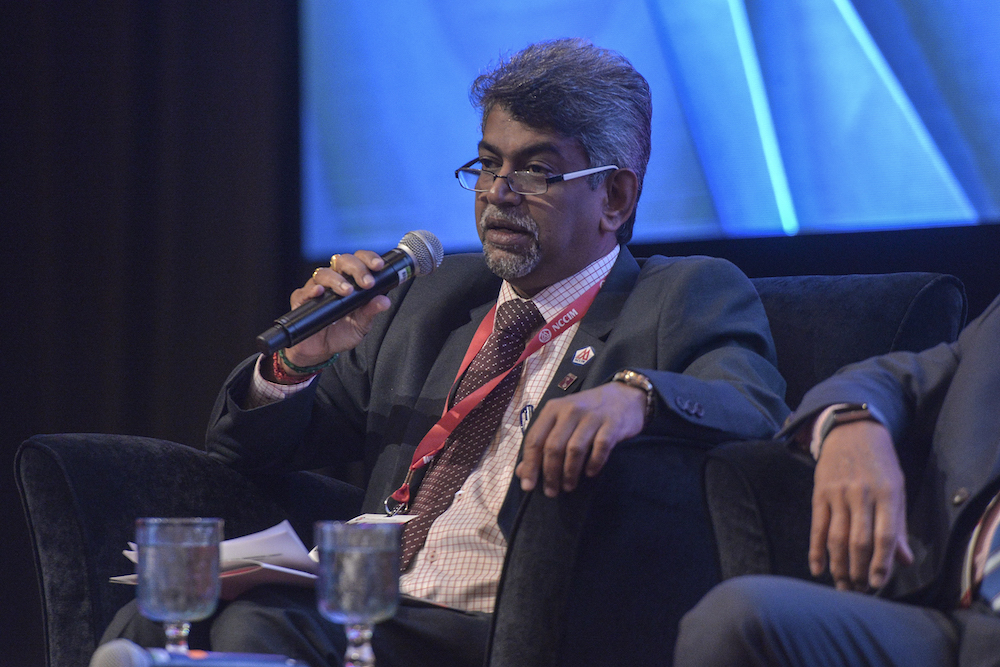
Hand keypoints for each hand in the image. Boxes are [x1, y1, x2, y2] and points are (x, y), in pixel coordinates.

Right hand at [281, 251, 391, 368]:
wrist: (320, 350)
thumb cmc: (340, 333)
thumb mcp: (361, 324)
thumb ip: (371, 311)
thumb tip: (384, 301)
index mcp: (350, 280)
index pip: (359, 260)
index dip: (368, 258)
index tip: (378, 265)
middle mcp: (333, 280)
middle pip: (342, 261)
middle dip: (356, 268)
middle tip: (367, 282)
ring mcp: (316, 288)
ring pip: (323, 273)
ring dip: (337, 280)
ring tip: (347, 291)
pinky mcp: (301, 300)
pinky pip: (304, 291)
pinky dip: (312, 290)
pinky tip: (320, 292)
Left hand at [515, 382, 646, 496]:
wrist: (625, 396)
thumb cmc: (587, 412)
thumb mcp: (561, 421)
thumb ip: (542, 443)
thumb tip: (522, 472)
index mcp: (553, 409)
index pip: (535, 439)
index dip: (530, 464)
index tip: (528, 486)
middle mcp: (570, 410)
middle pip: (553, 446)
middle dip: (550, 473)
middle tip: (551, 492)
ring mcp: (592, 416)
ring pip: (575, 449)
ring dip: (570, 472)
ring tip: (568, 486)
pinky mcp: (613, 424)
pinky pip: (600, 447)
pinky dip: (594, 463)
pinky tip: (590, 473)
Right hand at [810, 420, 912, 590]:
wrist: (851, 431)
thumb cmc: (880, 463)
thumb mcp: (897, 488)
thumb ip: (898, 524)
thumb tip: (904, 561)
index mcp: (886, 493)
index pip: (884, 535)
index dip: (881, 563)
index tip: (879, 583)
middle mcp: (861, 494)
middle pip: (858, 541)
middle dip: (858, 570)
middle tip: (860, 589)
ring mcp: (837, 493)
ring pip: (836, 538)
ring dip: (838, 565)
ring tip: (842, 584)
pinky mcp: (819, 493)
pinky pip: (817, 527)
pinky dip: (816, 550)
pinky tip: (817, 568)